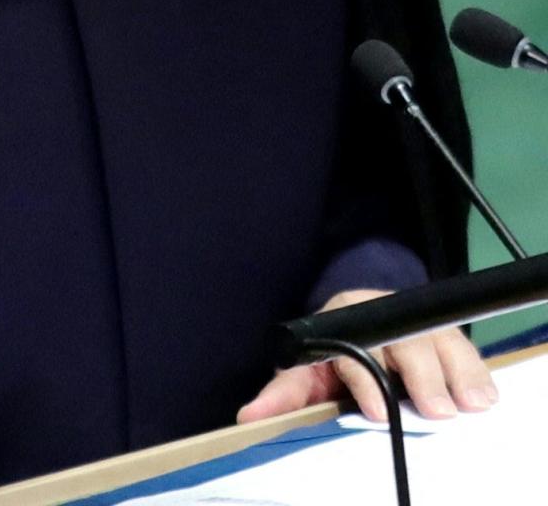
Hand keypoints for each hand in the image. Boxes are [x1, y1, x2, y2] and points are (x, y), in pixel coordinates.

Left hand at [236, 288, 498, 423]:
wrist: (356, 322)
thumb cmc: (329, 356)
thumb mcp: (305, 372)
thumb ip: (283, 395)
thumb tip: (248, 418)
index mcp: (343, 318)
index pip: (356, 347)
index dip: (367, 380)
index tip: (378, 413)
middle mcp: (381, 312)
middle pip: (405, 341)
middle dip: (422, 376)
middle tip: (437, 413)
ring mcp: (414, 320)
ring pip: (440, 338)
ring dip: (458, 372)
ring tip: (472, 404)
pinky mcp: (442, 332)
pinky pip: (462, 346)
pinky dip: (474, 371)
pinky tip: (483, 395)